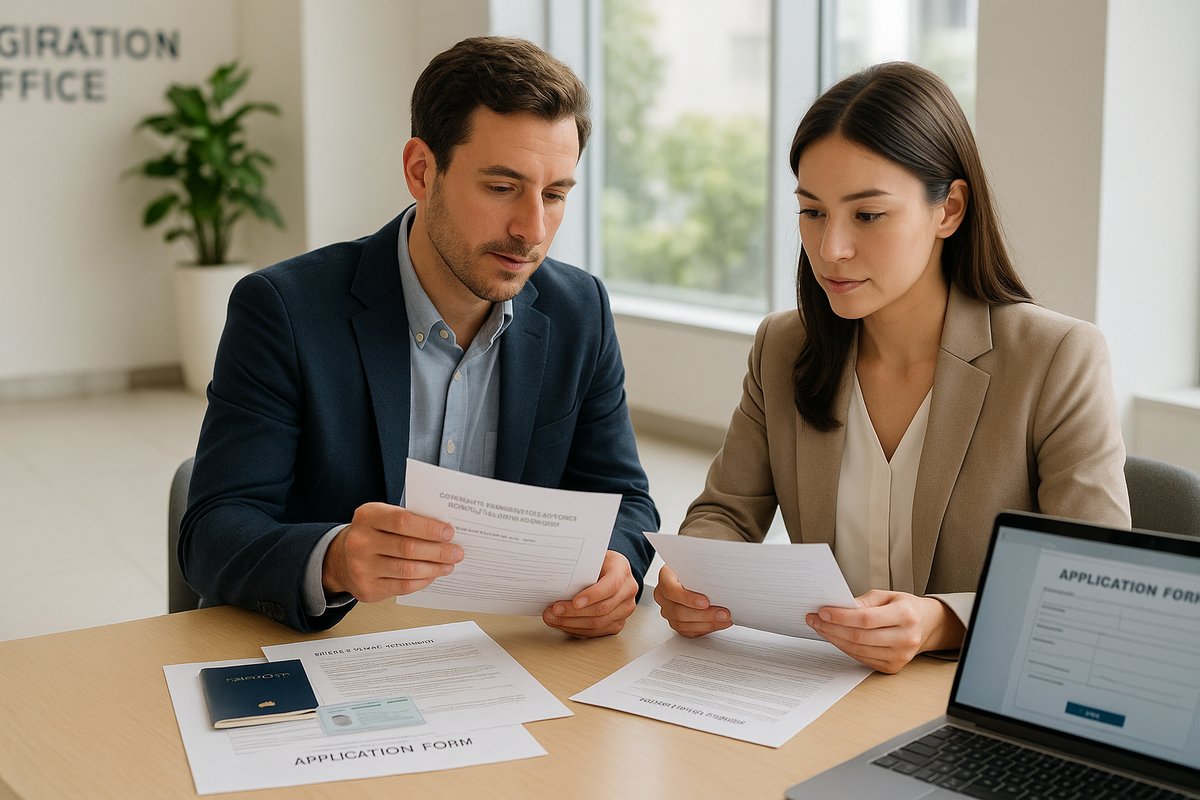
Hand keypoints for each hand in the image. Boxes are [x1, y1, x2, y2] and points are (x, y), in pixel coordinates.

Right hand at [322, 502, 462, 601]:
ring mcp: (361, 567)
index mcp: (367, 516)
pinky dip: (423, 580)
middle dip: (438, 551)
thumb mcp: (383, 517)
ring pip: (407, 570)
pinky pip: (403, 587)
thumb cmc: (372, 534)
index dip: (428, 528)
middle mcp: (360, 542)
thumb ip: (409, 521)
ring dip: (434, 568)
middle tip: (456, 552)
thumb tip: (444, 532)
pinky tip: (433, 574)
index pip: (402, 521)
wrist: (341, 559)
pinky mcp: (367, 589)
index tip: (449, 532)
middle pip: (407, 548)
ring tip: (449, 564)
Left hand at [542, 550, 638, 636]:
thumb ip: (580, 567)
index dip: (593, 595)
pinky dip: (577, 629)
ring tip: (553, 619)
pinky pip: (597, 632)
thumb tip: (558, 579)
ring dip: (572, 623)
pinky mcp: (618, 623)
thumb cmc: (599, 564)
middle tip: (554, 610)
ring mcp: (625, 609)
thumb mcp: (592, 558)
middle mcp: (627, 590)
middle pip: (602, 608)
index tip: (575, 601)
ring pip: (599, 623)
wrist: (612, 571)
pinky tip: (564, 624)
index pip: (611, 586)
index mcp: (622, 570)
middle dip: (574, 612)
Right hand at [653, 564, 731, 637]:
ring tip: (724, 619)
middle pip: (679, 611)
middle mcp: (663, 596)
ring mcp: (668, 611)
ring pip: (684, 624)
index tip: (706, 602)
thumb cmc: (693, 567)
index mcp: (665, 578)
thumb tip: (718, 576)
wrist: (689, 575)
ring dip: (707, 624)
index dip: (688, 598)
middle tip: (723, 613)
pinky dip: (706, 628)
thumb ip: (702, 568)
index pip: (671, 590)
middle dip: (704, 614)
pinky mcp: (676, 622)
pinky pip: (689, 631)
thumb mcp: (696, 562)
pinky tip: (718, 623)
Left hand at [805, 590, 964, 672]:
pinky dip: (844, 648)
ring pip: (858, 649)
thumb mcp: (887, 595)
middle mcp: (905, 638)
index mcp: (906, 615)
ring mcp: (900, 656)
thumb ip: (863, 602)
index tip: (822, 611)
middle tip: (813, 619)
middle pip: (859, 636)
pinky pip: (861, 658)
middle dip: (831, 628)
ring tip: (819, 627)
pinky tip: (834, 637)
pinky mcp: (892, 667)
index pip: (866, 618)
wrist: (926, 625)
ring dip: (834, 638)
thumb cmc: (904, 607)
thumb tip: (838, 608)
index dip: (841, 616)